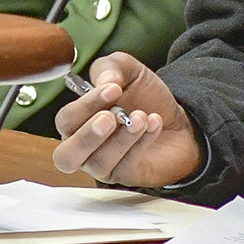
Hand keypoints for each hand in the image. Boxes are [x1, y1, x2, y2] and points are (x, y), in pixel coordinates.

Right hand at [51, 52, 202, 186]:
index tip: (113, 89)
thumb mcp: (128, 72)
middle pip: (66, 156)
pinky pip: (128, 165)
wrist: (177, 118)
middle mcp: (84, 149)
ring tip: (141, 117)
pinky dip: (142, 143)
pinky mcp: (128, 175)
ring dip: (122, 138)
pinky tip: (154, 123)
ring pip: (99, 162)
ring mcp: (105, 166)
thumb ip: (110, 68)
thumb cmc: (143, 98)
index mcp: (76, 123)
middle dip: (87, 136)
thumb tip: (104, 81)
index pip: (66, 120)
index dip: (86, 105)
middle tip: (110, 117)